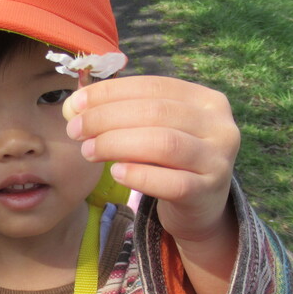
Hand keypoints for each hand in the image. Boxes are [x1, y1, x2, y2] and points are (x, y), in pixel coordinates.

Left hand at [64, 75, 240, 293]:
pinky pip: (172, 182)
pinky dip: (139, 175)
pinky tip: (116, 173)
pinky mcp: (209, 191)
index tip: (73, 105)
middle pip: (155, 112)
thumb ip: (124, 112)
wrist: (201, 207)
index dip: (110, 93)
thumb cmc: (170, 161)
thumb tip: (74, 104)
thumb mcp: (155, 130)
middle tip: (75, 130)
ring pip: (163, 143)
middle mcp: (219, 125)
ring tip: (88, 151)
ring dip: (116, 144)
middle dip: (106, 118)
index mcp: (205, 99)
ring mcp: (218, 159)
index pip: (153, 86)